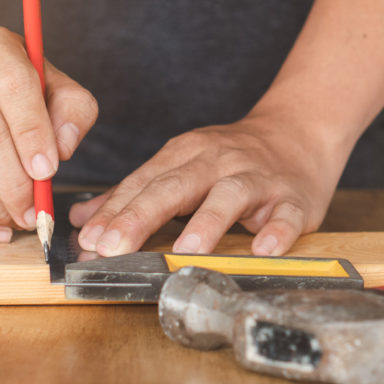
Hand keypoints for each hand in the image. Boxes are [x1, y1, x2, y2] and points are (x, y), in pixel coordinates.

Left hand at [69, 114, 346, 256]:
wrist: (300, 133)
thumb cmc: (233, 160)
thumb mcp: (181, 167)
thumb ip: (134, 194)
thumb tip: (83, 220)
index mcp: (186, 155)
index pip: (143, 183)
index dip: (114, 212)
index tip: (88, 240)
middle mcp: (218, 162)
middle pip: (176, 186)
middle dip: (141, 216)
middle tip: (113, 247)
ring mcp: (258, 179)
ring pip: (230, 196)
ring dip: (208, 223)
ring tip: (186, 250)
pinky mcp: (293, 199)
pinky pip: (286, 215)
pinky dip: (277, 231)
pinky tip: (264, 249)